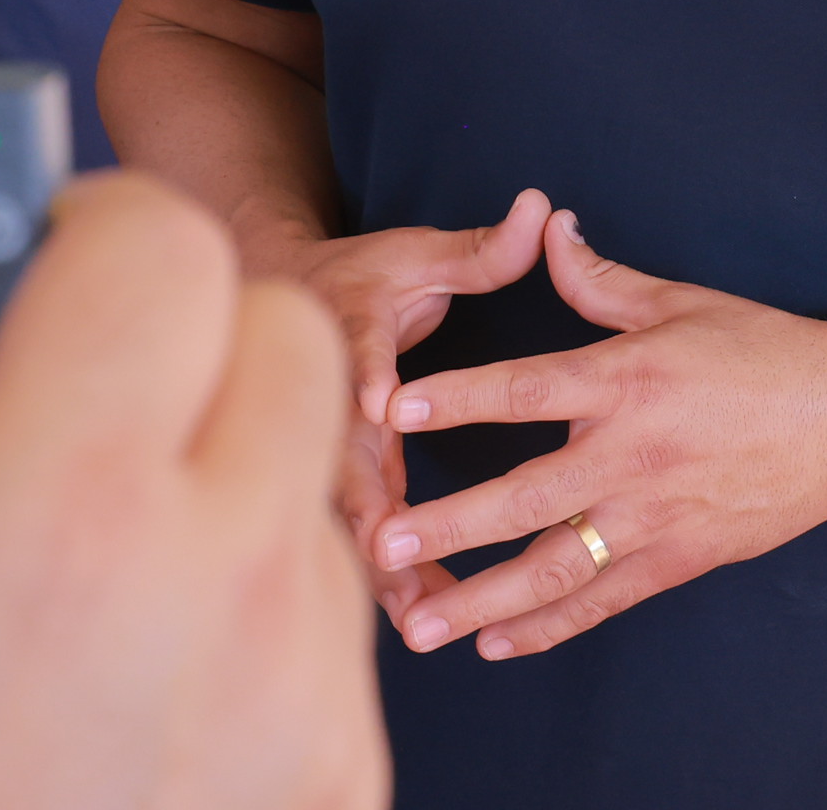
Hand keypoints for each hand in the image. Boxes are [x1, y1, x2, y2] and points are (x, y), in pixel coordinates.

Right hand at [289, 192, 556, 625]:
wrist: (288, 302)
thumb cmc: (366, 277)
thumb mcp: (420, 257)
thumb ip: (481, 249)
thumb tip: (538, 208)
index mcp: (352, 331)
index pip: (356, 351)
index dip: (364, 375)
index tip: (378, 404)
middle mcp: (333, 395)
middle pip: (344, 453)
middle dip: (368, 504)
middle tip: (394, 553)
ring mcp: (332, 443)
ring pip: (350, 512)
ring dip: (381, 561)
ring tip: (420, 614)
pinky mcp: (343, 478)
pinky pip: (364, 532)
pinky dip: (390, 574)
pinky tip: (423, 619)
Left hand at [373, 209, 826, 661]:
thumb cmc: (766, 352)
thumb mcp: (682, 302)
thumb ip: (600, 280)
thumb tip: (544, 227)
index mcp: (627, 381)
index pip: (523, 390)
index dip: (455, 398)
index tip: (390, 408)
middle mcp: (633, 455)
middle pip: (523, 497)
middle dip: (446, 526)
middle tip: (379, 546)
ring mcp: (655, 517)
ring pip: (554, 569)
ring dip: (480, 599)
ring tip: (418, 624)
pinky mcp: (678, 559)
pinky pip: (601, 601)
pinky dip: (546, 627)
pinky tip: (494, 643)